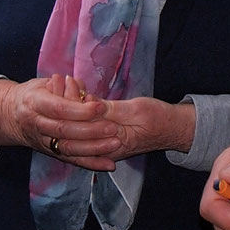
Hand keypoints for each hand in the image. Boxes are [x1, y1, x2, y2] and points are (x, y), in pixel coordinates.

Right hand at [0, 75, 112, 169]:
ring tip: (114, 144)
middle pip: (65, 131)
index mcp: (34, 103)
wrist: (9, 115)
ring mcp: (42, 141)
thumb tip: (80, 86)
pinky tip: (109, 164)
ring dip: (94, 149)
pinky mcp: (50, 153)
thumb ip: (61, 85)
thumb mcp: (42, 83)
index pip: (59, 109)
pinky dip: (92, 163)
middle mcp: (36, 124)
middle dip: (91, 131)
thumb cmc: (32, 94)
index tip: (101, 107)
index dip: (81, 110)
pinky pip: (72, 160)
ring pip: (68, 149)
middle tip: (113, 128)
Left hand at [55, 95, 195, 163]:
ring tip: (59, 84)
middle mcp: (102, 148)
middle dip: (63, 103)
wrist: (172, 129)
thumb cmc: (158, 118)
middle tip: (57, 80)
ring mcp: (101, 144)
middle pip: (73, 128)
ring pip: (75, 127)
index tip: (68, 81)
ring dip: (66, 106)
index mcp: (110, 144)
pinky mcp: (103, 137)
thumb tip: (88, 102)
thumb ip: (111, 110)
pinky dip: (75, 110)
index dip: (70, 103)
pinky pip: (83, 126)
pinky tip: (71, 94)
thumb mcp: (136, 111)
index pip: (81, 125)